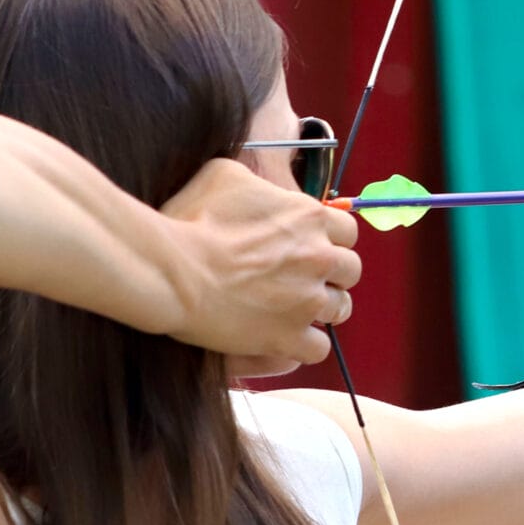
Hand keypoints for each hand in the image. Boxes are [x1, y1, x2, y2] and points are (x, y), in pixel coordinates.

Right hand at [157, 157, 361, 374]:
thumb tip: (261, 189)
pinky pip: (318, 348)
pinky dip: (305, 344)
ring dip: (322, 309)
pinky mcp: (289, 337)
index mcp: (309, 218)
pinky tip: (287, 337)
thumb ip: (258, 184)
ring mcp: (308, 300)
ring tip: (297, 309)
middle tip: (306, 279)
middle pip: (351, 270)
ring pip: (341, 309)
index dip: (333, 239)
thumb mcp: (225, 176)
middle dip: (332, 274)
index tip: (315, 246)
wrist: (173, 270)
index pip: (349, 230)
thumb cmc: (192, 219)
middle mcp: (319, 258)